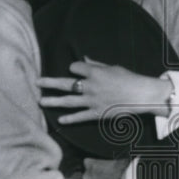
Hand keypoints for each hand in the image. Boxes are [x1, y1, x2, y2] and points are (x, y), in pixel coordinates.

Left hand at [38, 57, 170, 124]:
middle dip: (50, 83)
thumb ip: (96, 64)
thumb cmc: (129, 79)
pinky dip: (70, 119)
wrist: (141, 95)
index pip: (75, 67)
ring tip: (41, 101)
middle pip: (65, 84)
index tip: (76, 70)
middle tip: (37, 82)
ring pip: (68, 101)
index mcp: (95, 72)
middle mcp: (90, 86)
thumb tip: (84, 59)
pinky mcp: (97, 113)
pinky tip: (59, 120)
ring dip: (53, 101)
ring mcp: (92, 101)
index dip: (74, 68)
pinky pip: (80, 116)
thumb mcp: (113, 68)